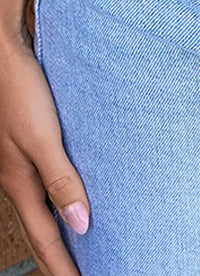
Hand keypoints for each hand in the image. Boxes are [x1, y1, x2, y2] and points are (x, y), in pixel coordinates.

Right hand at [0, 30, 87, 275]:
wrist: (3, 55)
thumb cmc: (21, 93)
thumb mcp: (43, 138)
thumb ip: (61, 179)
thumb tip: (82, 225)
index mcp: (21, 185)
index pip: (45, 240)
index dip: (64, 268)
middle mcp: (18, 179)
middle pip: (40, 231)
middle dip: (58, 259)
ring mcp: (19, 163)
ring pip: (40, 208)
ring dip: (58, 231)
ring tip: (79, 247)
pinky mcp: (25, 144)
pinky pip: (42, 185)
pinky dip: (56, 201)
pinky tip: (70, 194)